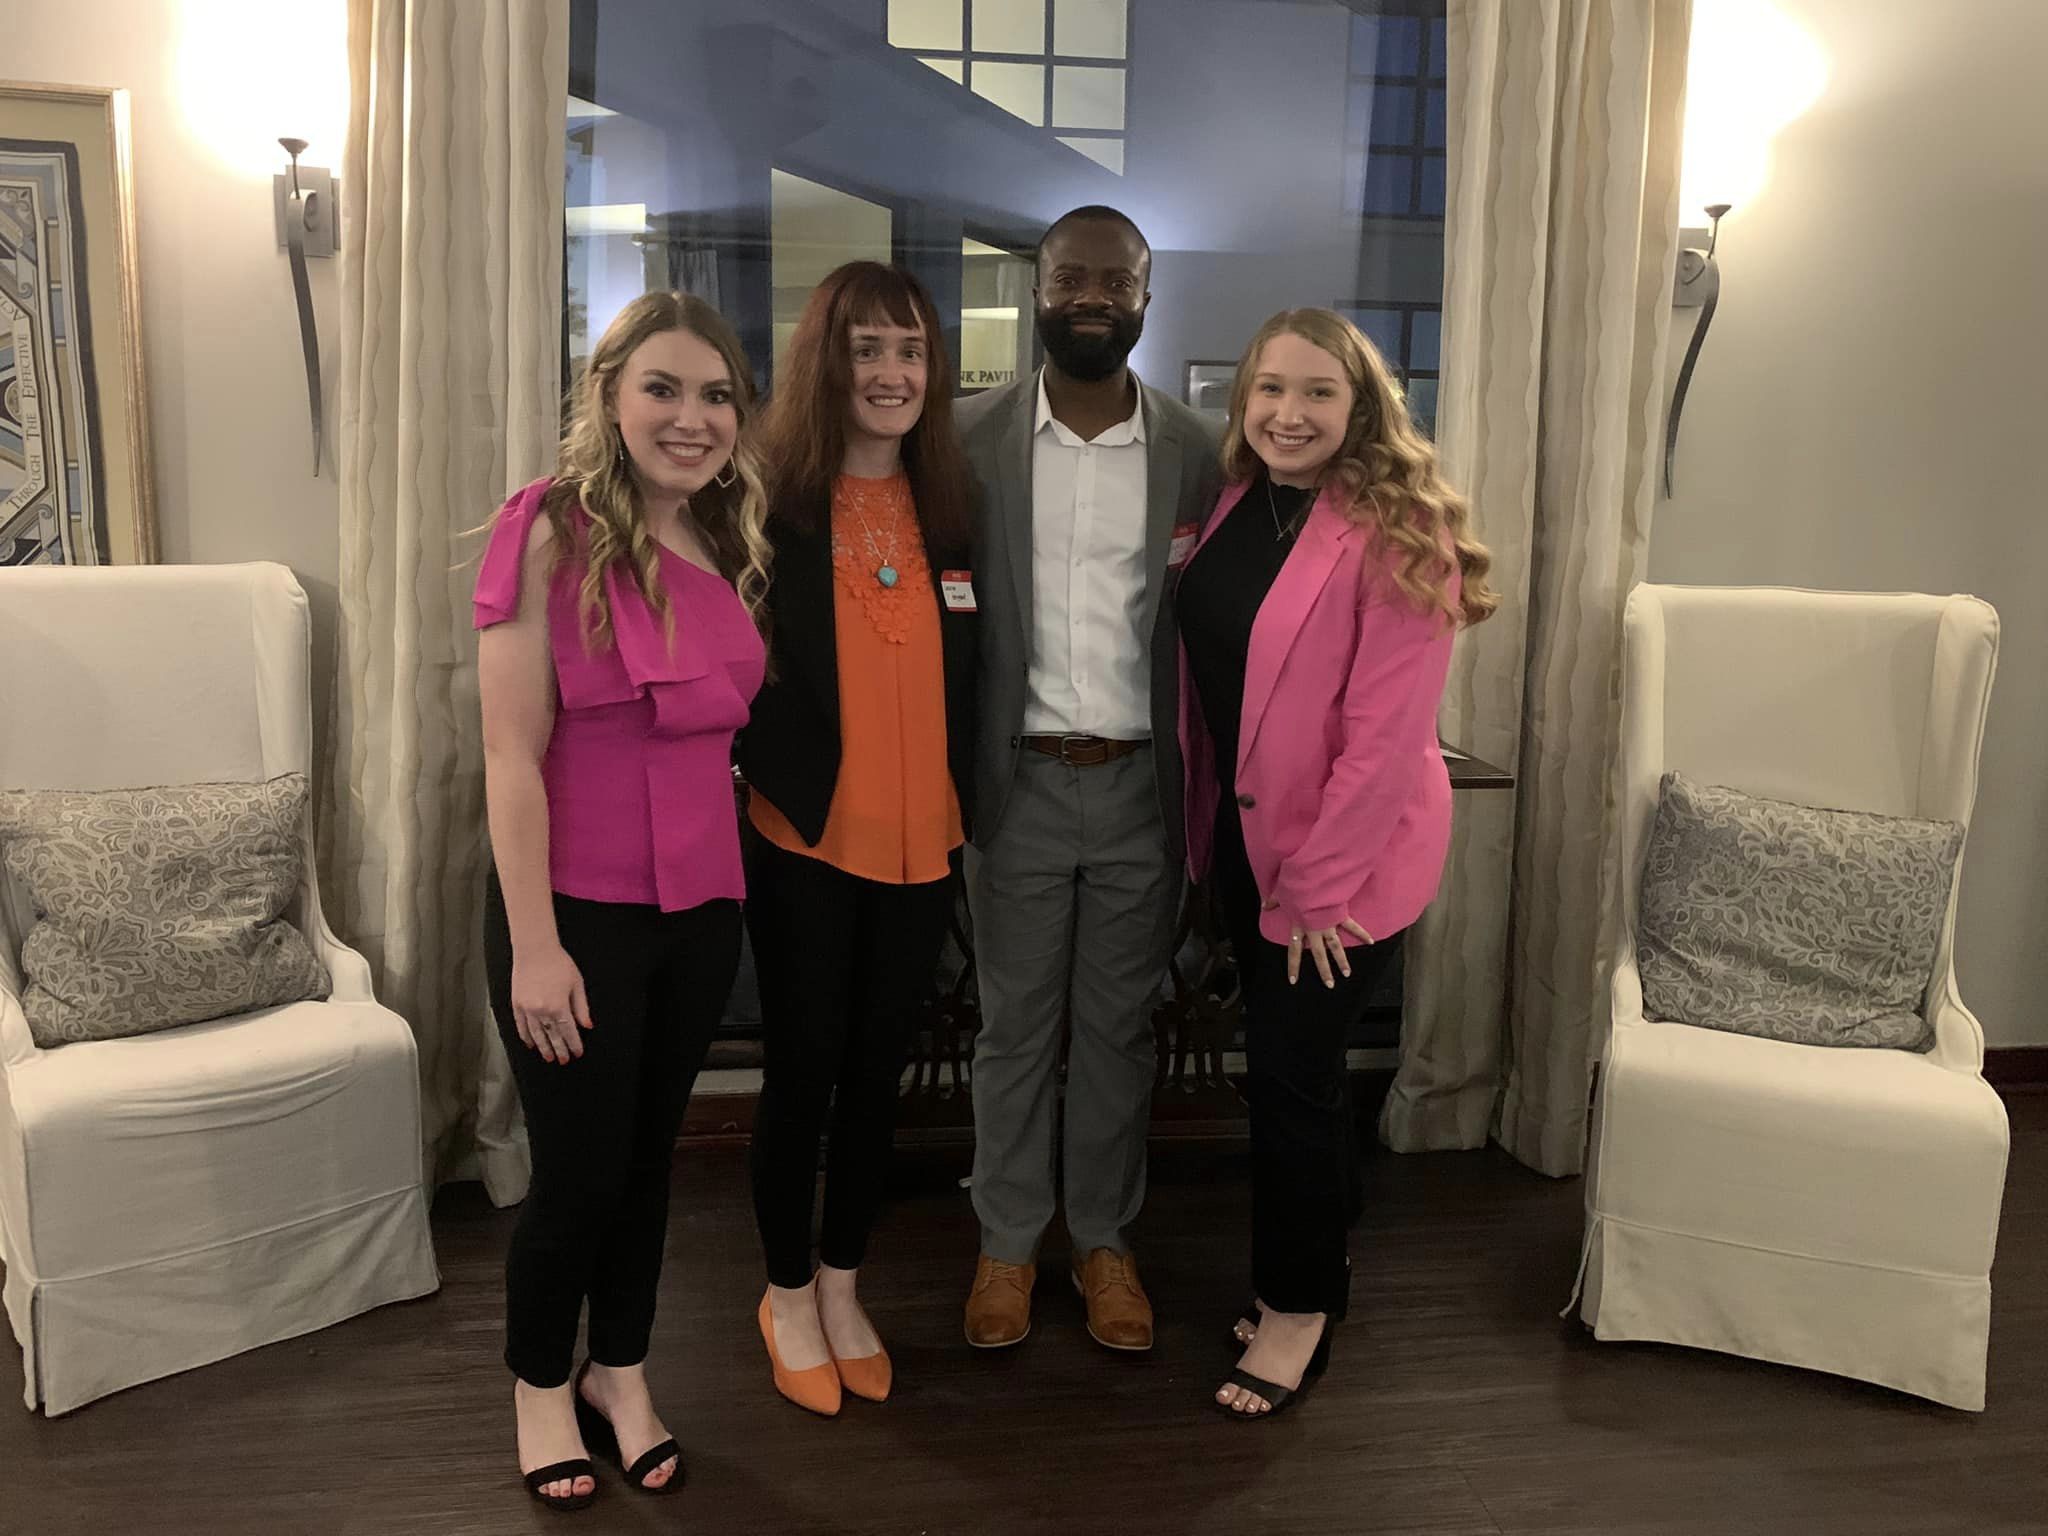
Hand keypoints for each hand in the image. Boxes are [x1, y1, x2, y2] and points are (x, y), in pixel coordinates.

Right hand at [510, 942, 593, 1063]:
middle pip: (552, 1036)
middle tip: (563, 1060)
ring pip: (536, 1034)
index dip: (573, 1044)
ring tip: (548, 1057)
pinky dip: (526, 1037)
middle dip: (559, 1050)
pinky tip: (531, 1044)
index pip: (568, 1031)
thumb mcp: (576, 984)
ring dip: (543, 1047)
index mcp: (558, 1006)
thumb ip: (582, 1007)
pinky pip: (521, 1026)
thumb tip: (586, 1025)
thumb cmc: (558, 963)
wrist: (535, 950)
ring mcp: (527, 1009)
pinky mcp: (517, 1004)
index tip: (577, 1053)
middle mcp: (542, 1011)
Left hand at [1262, 897, 1373, 987]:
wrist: (1312, 878)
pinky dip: (1362, 934)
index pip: (1294, 951)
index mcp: (1299, 927)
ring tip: (1347, 974)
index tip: (1294, 980)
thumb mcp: (1280, 894)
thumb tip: (1264, 905)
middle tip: (1329, 985)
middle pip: (1319, 954)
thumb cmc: (1295, 886)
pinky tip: (1370, 942)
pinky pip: (1352, 927)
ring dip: (1342, 961)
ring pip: (1336, 947)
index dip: (1293, 966)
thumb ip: (1273, 902)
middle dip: (1324, 971)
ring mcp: (1328, 924)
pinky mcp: (1340, 915)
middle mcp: (1314, 930)